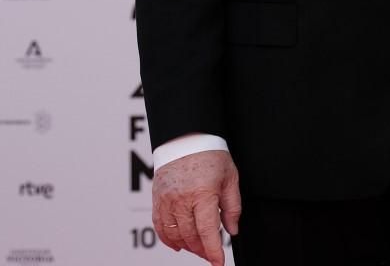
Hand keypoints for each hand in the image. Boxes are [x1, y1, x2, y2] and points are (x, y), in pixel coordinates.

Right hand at [151, 149, 239, 265]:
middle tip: (210, 253)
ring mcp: (167, 198)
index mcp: (202, 193)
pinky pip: (159, 225)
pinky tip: (177, 243)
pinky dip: (167, 238)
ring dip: (186, 246)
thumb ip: (232, 206)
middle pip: (190, 236)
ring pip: (173, 234)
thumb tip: (232, 230)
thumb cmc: (210, 154)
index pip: (207, 231)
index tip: (218, 262)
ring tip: (196, 248)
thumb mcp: (230, 178)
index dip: (213, 251)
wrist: (186, 136)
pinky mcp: (157, 197)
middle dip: (202, 250)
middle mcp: (181, 198)